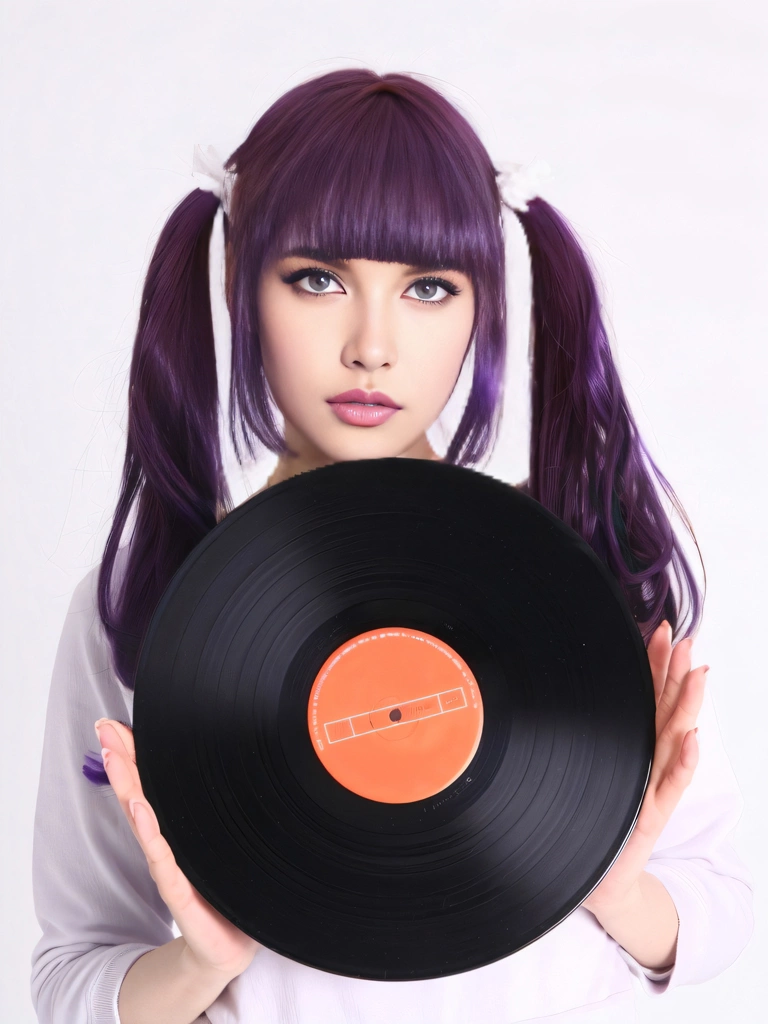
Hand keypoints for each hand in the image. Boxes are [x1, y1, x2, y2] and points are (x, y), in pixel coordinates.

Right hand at [95, 718, 260, 979]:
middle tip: (106, 731)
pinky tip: (143, 815)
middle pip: (138, 796)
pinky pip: (166, 863)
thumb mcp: (216, 838)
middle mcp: (166, 845)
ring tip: (118, 764)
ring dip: (130, 792)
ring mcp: (171, 868)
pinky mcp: (182, 893)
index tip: (113, 726)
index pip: (147, 785)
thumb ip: (210, 806)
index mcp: (173, 830)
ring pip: (146, 824)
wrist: (229, 944)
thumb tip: (219, 764)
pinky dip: (153, 837)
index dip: (130, 755)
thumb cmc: (223, 886)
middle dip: (122, 763)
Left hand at [581, 621, 707, 915]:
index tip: (660, 630)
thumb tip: (574, 690)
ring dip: (687, 706)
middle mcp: (650, 764)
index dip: (656, 664)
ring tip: (697, 674)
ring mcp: (654, 790)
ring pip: (674, 740)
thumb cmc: (596, 821)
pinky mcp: (651, 818)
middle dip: (677, 674)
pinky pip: (671, 786)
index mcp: (636, 748)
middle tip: (685, 639)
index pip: (649, 697)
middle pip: (666, 711)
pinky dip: (684, 762)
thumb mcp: (593, 771)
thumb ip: (596, 735)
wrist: (603, 880)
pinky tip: (692, 738)